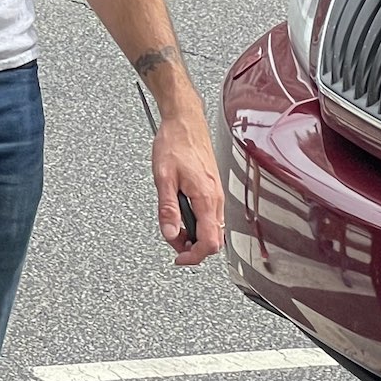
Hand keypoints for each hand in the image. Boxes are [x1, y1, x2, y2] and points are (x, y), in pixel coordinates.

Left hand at [151, 107, 224, 266]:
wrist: (185, 122)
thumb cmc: (175, 143)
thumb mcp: (163, 177)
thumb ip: (167, 209)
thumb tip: (170, 234)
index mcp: (207, 199)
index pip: (209, 243)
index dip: (193, 256)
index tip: (178, 258)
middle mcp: (216, 199)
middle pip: (212, 240)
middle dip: (191, 246)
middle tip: (171, 238)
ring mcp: (216, 195)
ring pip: (211, 229)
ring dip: (192, 234)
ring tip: (172, 225)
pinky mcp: (213, 190)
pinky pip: (209, 216)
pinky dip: (196, 222)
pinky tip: (180, 213)